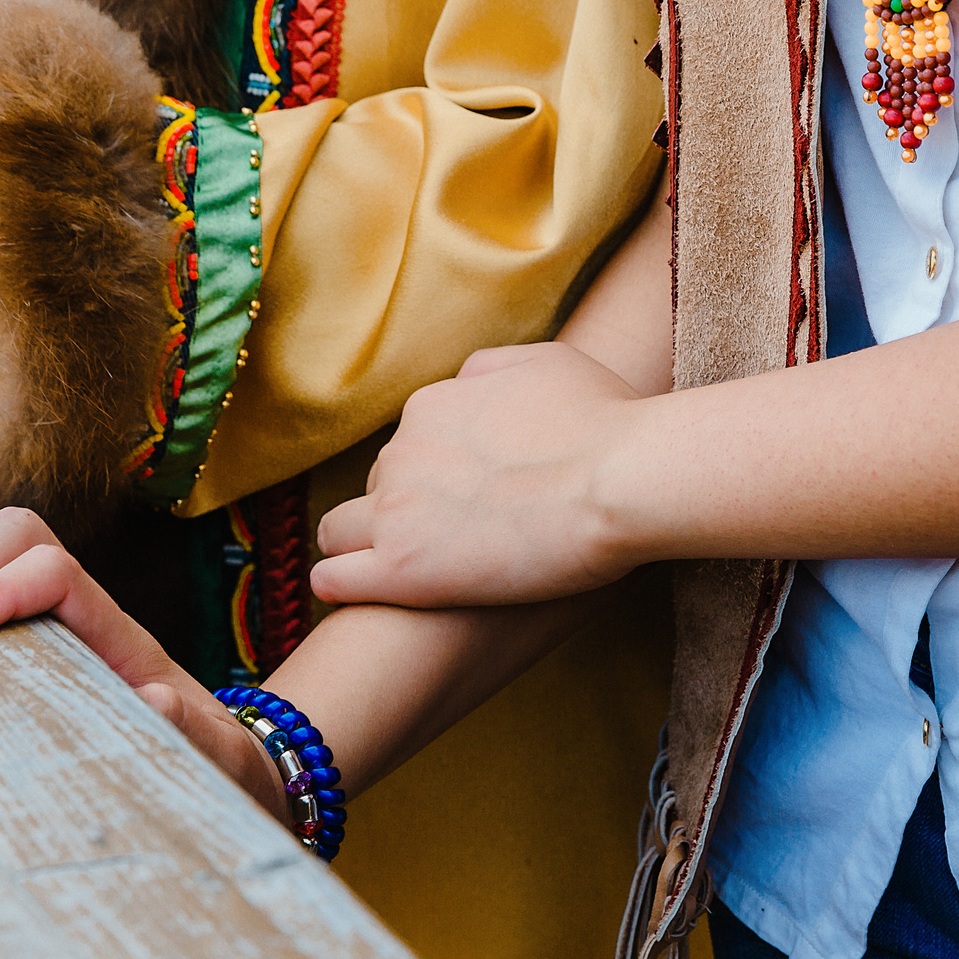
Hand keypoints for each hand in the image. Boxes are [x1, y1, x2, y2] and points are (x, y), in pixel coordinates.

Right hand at [0, 508, 288, 823]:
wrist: (235, 758)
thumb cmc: (219, 759)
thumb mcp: (215, 755)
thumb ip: (191, 732)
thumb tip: (154, 700)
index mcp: (127, 643)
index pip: (60, 575)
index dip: (2, 586)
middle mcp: (96, 617)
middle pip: (28, 539)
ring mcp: (71, 621)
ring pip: (10, 549)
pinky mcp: (50, 638)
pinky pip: (2, 582)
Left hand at [312, 342, 647, 607]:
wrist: (625, 479)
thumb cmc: (608, 420)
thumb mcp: (549, 363)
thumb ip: (493, 369)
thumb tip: (466, 381)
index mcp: (433, 406)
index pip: (409, 444)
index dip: (438, 475)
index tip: (472, 500)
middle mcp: (402, 452)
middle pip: (377, 486)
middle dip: (405, 510)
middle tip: (456, 539)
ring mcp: (396, 512)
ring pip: (339, 532)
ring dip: (364, 548)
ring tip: (406, 573)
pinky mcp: (402, 570)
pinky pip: (334, 580)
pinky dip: (343, 586)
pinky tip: (373, 596)